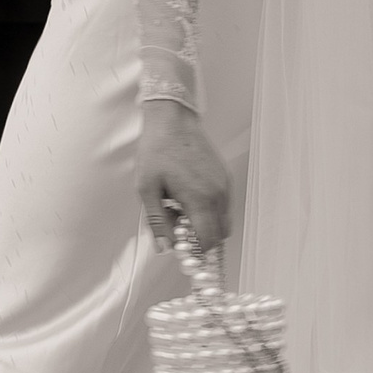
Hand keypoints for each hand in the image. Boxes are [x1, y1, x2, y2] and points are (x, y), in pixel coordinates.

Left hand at [137, 99, 231, 255]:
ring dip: (206, 224)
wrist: (172, 120)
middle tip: (179, 229)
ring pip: (223, 220)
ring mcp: (224, 184)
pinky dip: (210, 210)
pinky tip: (189, 197)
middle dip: (202, 240)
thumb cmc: (157, 151)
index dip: (196, 252)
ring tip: (181, 210)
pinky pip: (223, 204)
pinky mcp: (224, 176)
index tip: (182, 250)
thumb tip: (164, 249)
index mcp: (200, 199)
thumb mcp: (147, 188)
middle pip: (220, 234)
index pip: (208, 241)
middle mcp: (218, 193)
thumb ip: (157, 222)